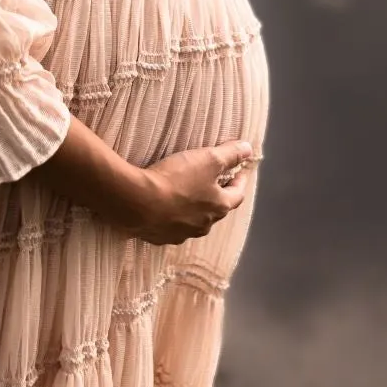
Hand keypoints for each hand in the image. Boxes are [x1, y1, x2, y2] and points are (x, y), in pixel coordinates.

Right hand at [132, 138, 256, 245]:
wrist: (137, 202)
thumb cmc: (176, 179)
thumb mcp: (208, 159)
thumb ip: (231, 154)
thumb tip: (249, 150)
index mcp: (219, 207)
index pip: (237, 194)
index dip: (240, 180)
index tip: (240, 171)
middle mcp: (204, 225)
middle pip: (216, 209)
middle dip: (217, 196)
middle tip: (214, 182)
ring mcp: (181, 234)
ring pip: (194, 220)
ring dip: (194, 209)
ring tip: (188, 195)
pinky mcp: (160, 237)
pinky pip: (171, 226)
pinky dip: (173, 217)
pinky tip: (165, 208)